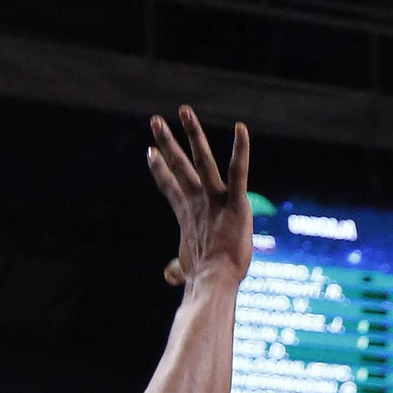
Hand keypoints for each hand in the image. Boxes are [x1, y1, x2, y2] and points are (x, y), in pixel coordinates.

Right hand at [149, 108, 251, 288]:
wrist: (214, 281)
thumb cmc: (203, 278)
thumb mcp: (186, 269)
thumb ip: (177, 268)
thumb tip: (170, 276)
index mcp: (187, 214)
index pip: (170, 186)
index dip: (160, 169)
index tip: (151, 152)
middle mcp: (198, 202)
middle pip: (179, 166)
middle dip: (167, 142)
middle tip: (156, 120)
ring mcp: (215, 200)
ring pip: (202, 159)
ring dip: (192, 133)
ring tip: (184, 110)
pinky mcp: (235, 202)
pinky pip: (238, 171)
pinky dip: (240, 150)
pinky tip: (241, 129)